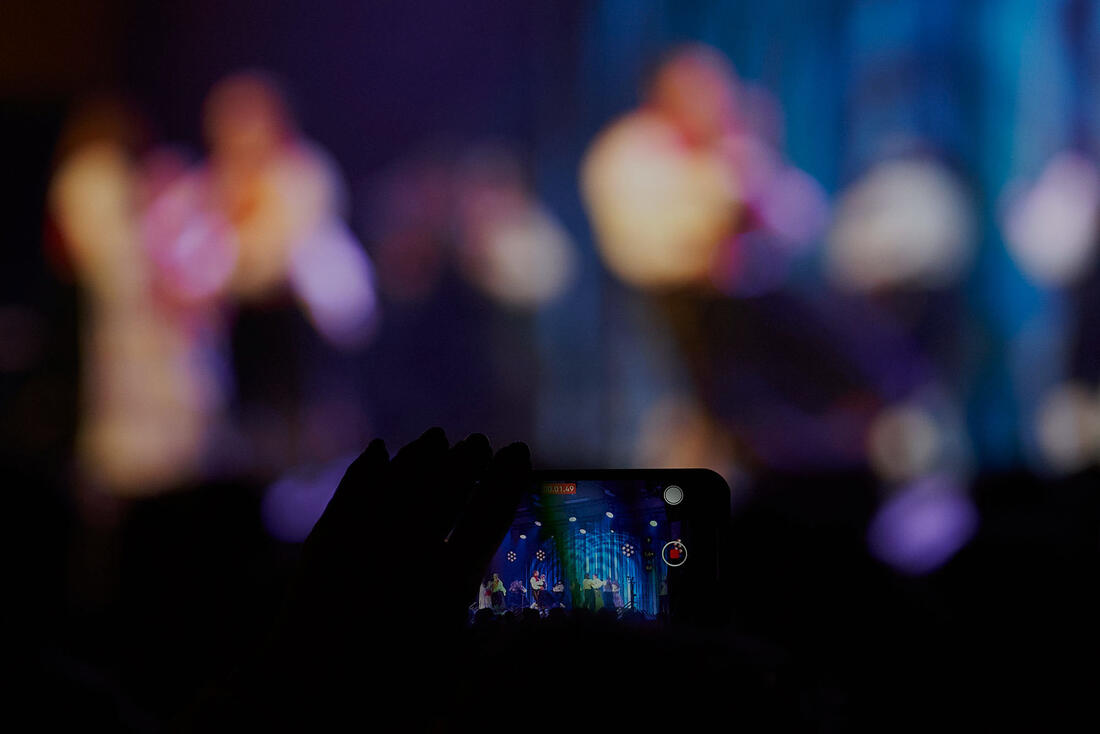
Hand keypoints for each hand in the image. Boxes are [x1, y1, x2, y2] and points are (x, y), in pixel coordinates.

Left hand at [189, 428, 529, 728]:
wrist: (303, 703)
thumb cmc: (385, 699)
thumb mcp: (448, 675)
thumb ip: (483, 642)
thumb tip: (520, 619)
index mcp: (447, 583)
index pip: (488, 515)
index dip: (505, 479)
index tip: (518, 452)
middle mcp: (407, 551)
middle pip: (442, 488)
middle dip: (463, 460)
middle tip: (478, 440)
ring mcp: (362, 542)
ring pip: (398, 482)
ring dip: (419, 457)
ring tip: (436, 438)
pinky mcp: (324, 545)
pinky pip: (351, 493)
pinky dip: (367, 469)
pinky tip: (379, 451)